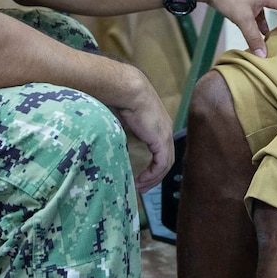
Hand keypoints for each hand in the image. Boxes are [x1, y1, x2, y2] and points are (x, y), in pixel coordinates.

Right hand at [111, 69, 174, 191]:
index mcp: (158, 124)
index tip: (141, 176)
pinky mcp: (161, 139)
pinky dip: (153, 175)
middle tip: (142, 187)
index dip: (153, 165)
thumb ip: (122, 130)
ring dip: (153, 179)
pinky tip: (141, 182)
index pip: (161, 150)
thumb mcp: (122, 118)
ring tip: (140, 188)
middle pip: (166, 159)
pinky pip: (161, 164)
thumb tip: (110, 140)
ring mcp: (165, 134)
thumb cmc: (119, 98)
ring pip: (165, 164)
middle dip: (154, 176)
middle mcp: (165, 129)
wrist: (126, 89)